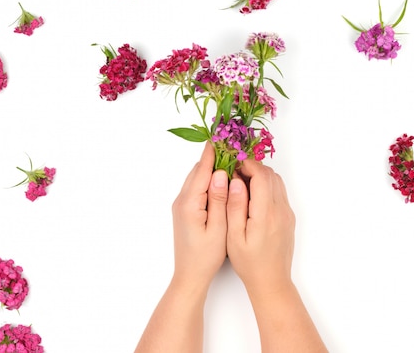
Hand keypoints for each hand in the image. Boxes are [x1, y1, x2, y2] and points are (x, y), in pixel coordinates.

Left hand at [171, 142, 227, 290]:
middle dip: (214, 157)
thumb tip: (221, 174)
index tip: (222, 136)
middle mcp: (182, 200)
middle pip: (197, 170)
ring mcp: (181, 205)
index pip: (202, 170)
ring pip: (196, 178)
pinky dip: (207, 179)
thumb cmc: (206, 257)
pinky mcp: (184, 210)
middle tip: (232, 146)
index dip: (213, 152)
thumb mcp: (218, 228)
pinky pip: (196, 187)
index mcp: (189, 203)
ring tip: (230, 159)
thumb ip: (219, 200)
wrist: (190, 276)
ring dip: (211, 168)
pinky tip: (222, 181)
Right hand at [226, 159, 295, 298]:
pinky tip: (252, 196)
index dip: (247, 165)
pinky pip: (279, 193)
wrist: (271, 281)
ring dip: (261, 176)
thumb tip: (236, 181)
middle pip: (271, 175)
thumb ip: (235, 206)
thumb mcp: (234, 236)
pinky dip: (267, 186)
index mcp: (266, 214)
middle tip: (235, 173)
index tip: (233, 166)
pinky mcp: (289, 217)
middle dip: (253, 168)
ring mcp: (287, 213)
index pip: (262, 176)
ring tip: (241, 183)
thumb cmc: (249, 263)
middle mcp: (281, 210)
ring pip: (277, 182)